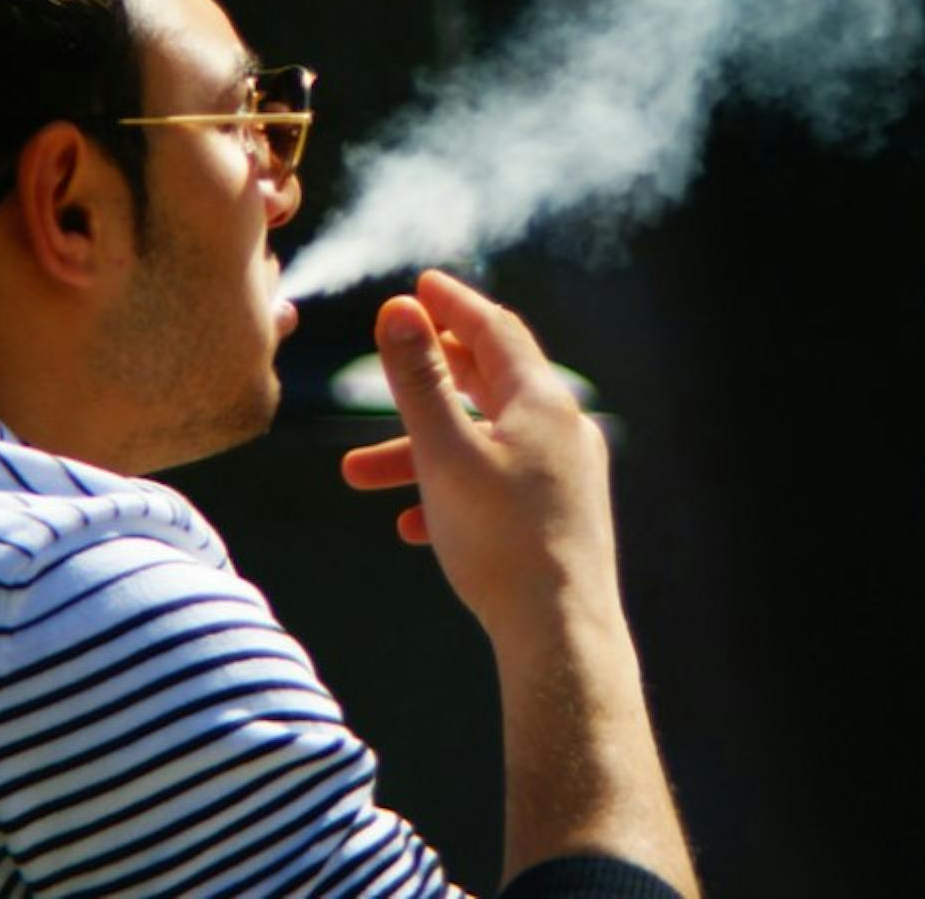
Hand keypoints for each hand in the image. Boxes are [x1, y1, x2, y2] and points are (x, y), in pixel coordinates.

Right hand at [341, 269, 621, 646]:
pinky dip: (453, 488)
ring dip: (423, 449)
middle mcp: (562, 430)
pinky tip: (413, 525)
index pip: (494, 329)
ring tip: (358, 476)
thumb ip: (418, 380)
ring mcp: (565, 475)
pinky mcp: (561, 517)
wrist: (558, 637)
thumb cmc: (500, 543)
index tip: (419, 286)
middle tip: (392, 358)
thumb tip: (399, 309)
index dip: (452, 305)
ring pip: (484, 442)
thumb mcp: (444, 453)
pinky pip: (499, 486)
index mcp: (541, 402)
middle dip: (427, 379)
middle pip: (490, 382)